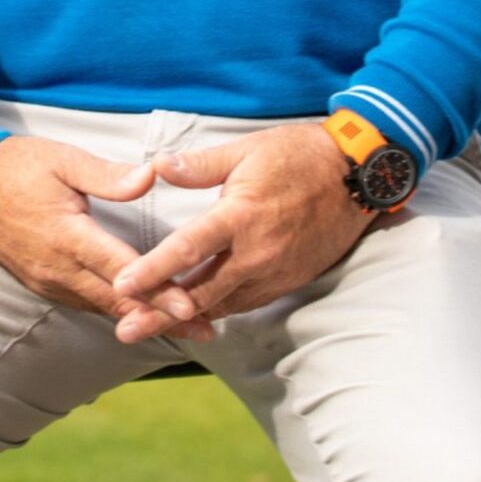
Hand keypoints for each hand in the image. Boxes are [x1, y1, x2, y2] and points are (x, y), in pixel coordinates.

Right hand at [0, 136, 211, 342]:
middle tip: (206, 328)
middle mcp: (56, 267)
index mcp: (66, 235)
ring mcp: (46, 279)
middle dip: (162, 316)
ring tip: (183, 327)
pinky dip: (115, 310)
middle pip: (117, 300)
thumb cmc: (15, 165)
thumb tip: (150, 177)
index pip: (122, 270)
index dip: (158, 290)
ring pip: (101, 307)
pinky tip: (138, 313)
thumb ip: (107, 174)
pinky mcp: (40, 282)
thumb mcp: (62, 159)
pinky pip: (84, 302)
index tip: (192, 306)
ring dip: (141, 317)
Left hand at [111, 124, 377, 339]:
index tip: (122, 286)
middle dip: (159, 314)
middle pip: (200, 293)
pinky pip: (244, 303)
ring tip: (147, 329)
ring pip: (221, 304)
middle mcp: (257, 254)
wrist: (358, 177)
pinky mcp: (287, 281)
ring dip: (184, 319)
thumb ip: (199, 165)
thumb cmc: (298, 156)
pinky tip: (191, 317)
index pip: (188, 249)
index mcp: (241, 217)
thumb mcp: (246, 151)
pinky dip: (215, 311)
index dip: (153, 270)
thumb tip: (157, 165)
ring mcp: (274, 272)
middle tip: (124, 330)